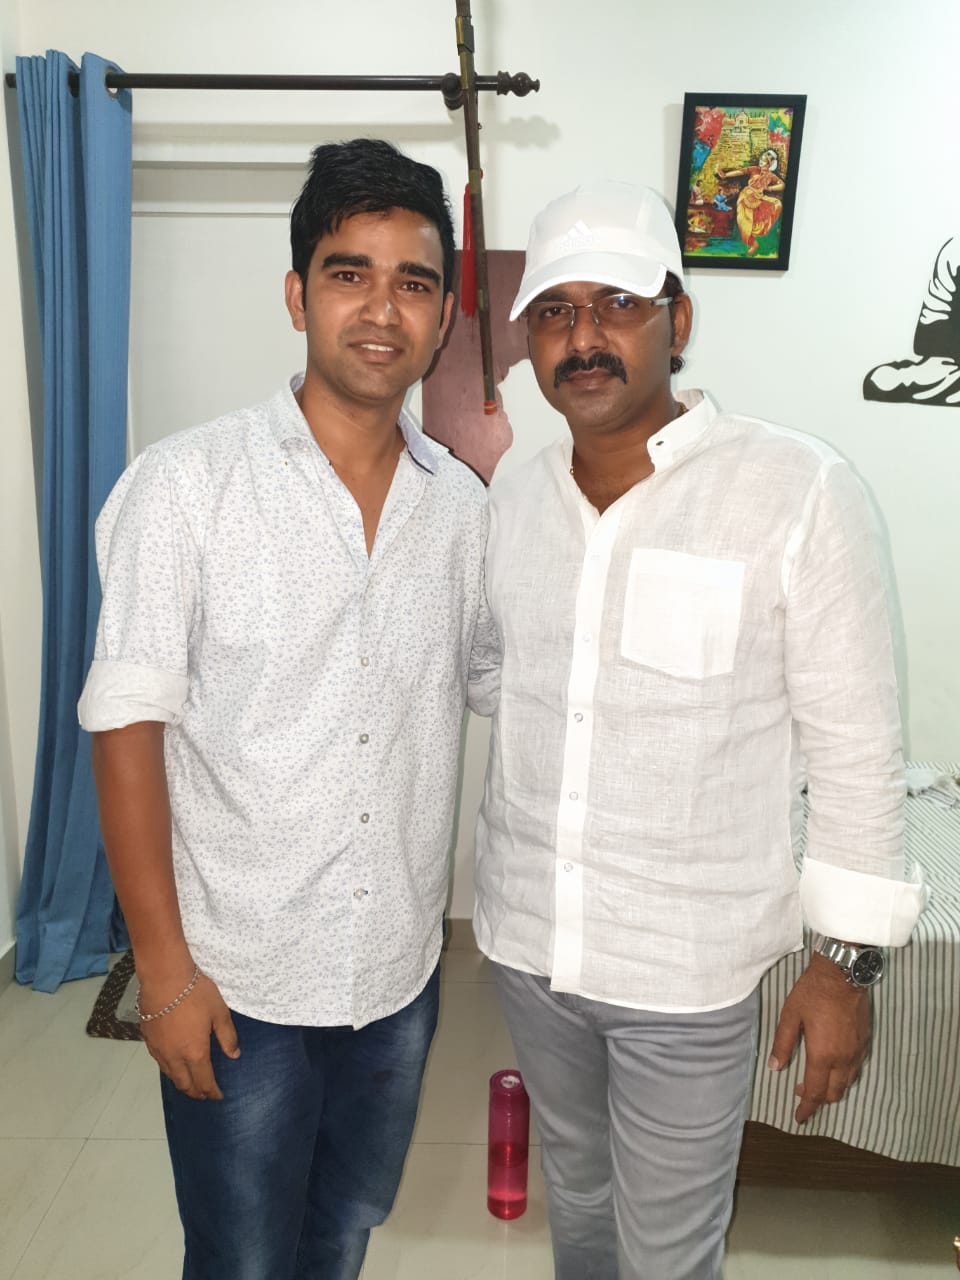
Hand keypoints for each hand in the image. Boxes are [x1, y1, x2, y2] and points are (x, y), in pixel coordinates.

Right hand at [138, 972, 239, 1099]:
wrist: (164, 977)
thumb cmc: (195, 993)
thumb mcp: (219, 1012)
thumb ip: (227, 1036)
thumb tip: (234, 1055)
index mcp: (195, 1052)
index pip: (204, 1081)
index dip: (212, 1092)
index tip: (218, 1096)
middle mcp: (174, 1056)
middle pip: (184, 1084)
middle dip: (196, 1092)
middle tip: (204, 1094)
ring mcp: (158, 1049)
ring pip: (170, 1075)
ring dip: (181, 1082)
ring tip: (190, 1083)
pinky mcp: (148, 1039)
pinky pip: (159, 1062)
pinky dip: (169, 1069)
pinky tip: (173, 1063)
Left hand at [767, 954, 870, 1123]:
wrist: (843, 974)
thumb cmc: (812, 993)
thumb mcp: (790, 1016)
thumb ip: (783, 1044)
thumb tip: (774, 1067)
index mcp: (822, 1055)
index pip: (814, 1092)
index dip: (806, 1107)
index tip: (798, 1117)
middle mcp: (843, 1059)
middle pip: (833, 1093)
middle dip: (818, 1100)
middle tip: (801, 1095)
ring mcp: (857, 1052)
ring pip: (847, 1084)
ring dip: (832, 1089)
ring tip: (816, 1083)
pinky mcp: (865, 1043)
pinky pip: (856, 1069)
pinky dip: (844, 1077)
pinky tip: (834, 1068)